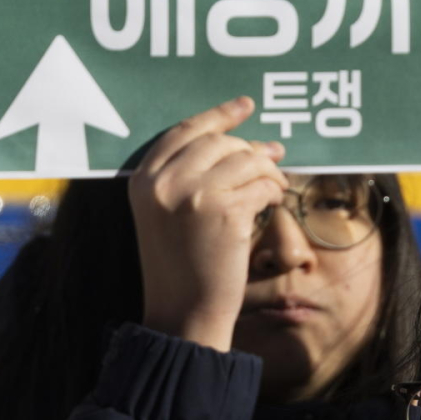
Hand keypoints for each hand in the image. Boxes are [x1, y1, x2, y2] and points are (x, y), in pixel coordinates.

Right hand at [130, 97, 288, 352]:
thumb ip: (189, 178)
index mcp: (143, 181)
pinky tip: (273, 202)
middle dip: (250, 148)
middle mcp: (165, 183)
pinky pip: (260, 185)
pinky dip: (273, 191)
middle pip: (218, 142)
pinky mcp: (224, 213)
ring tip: (276, 186)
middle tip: (273, 157)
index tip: (244, 107)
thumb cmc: (180, 267)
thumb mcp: (167, 216)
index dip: (218, 116)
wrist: (183, 312)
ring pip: (245, 160)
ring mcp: (194, 195)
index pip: (184, 132)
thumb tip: (249, 145)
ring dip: (268, 170)